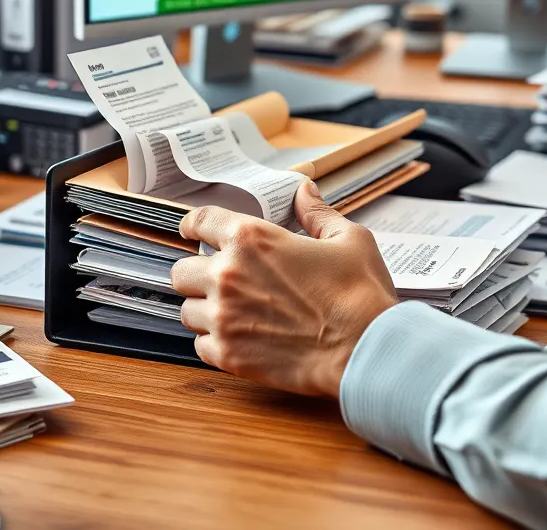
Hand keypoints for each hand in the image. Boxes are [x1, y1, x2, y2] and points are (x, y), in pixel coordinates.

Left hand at [171, 181, 397, 397]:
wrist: (365, 348)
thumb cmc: (358, 292)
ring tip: (229, 311)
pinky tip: (237, 337)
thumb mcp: (347, 238)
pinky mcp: (229, 355)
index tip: (190, 230)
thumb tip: (305, 191)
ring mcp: (224, 317)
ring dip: (204, 308)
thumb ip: (317, 213)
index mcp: (251, 238)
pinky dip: (214, 341)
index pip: (201, 221)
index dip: (193, 224)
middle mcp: (228, 275)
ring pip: (187, 310)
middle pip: (181, 270)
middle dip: (196, 272)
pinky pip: (200, 345)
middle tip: (216, 278)